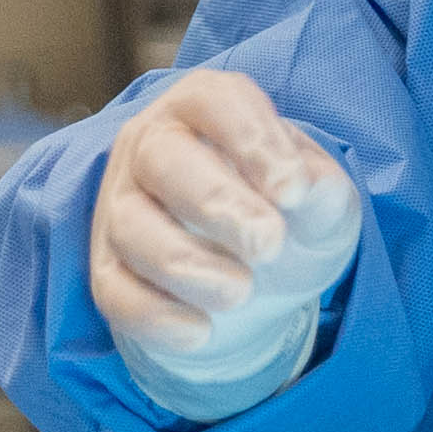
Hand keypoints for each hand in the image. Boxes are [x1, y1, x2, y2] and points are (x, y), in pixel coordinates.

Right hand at [86, 69, 350, 349]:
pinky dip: (156, 315)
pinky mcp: (109, 270)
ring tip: (242, 292)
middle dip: (216, 203)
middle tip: (269, 243)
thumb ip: (323, 192)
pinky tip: (202, 330)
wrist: (261, 287)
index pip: (214, 101)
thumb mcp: (322, 204)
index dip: (252, 141)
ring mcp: (121, 207)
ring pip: (132, 227)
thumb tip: (312, 188)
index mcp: (206, 109)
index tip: (294, 192)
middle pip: (162, 157)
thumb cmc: (289, 219)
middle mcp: (152, 146)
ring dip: (188, 265)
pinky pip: (115, 291)